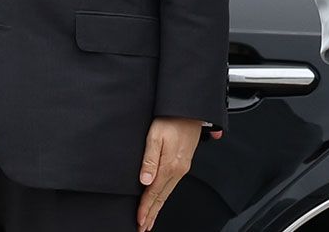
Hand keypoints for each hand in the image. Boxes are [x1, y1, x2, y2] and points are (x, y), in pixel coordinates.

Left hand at [137, 117, 201, 231]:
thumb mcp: (155, 136)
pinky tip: (161, 198)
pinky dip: (165, 196)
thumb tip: (145, 181)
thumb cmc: (171, 119)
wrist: (189, 109)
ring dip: (158, 207)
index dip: (145, 208)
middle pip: (162, 197)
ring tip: (150, 219)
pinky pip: (173, 185)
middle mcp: (179, 169)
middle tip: (143, 228)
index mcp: (170, 165)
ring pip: (168, 193)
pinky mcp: (184, 163)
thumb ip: (149, 160)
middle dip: (152, 214)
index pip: (154, 193)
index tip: (139, 221)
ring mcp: (183, 167)